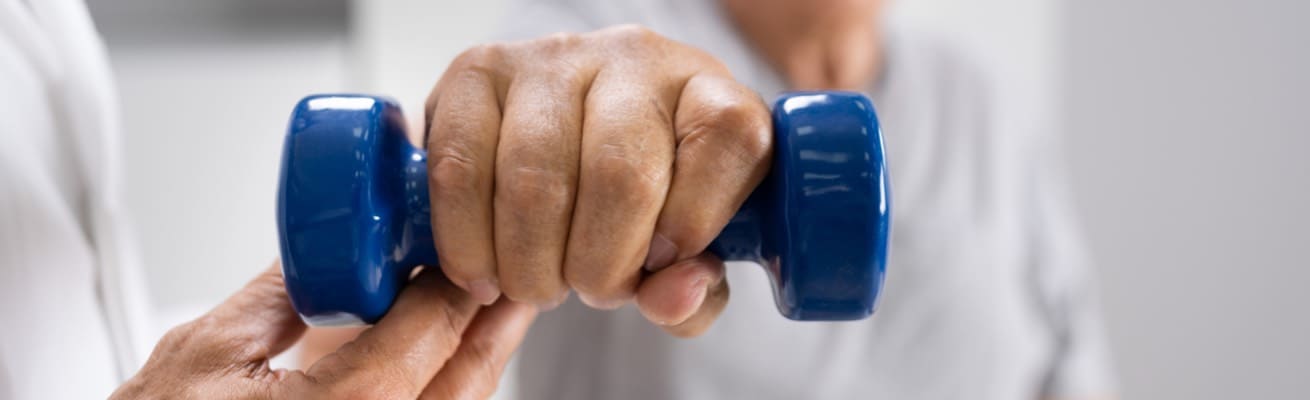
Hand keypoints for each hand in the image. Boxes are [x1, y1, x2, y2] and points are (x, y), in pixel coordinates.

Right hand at [110, 263, 535, 398]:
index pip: (429, 332)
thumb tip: (326, 246)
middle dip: (492, 316)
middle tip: (510, 269)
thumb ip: (282, 294)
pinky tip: (448, 358)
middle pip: (467, 376)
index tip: (465, 242)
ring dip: (479, 354)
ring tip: (492, 308)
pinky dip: (449, 389)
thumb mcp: (207, 351)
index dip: (455, 278)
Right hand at [425, 25, 771, 336]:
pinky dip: (468, 241)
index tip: (665, 262)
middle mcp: (634, 58)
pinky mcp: (477, 72)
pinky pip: (460, 168)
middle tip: (590, 290)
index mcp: (708, 93)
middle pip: (621, 174)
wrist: (569, 145)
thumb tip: (671, 296)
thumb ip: (695, 293)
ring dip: (532, 264)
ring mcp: (551, 59)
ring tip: (539, 284)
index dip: (696, 218)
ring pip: (535, 179)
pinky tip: (485, 271)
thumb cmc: (643, 206)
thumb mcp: (688, 255)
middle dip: (600, 266)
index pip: (728, 136)